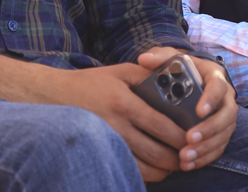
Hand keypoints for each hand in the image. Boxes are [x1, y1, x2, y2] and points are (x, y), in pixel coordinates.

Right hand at [46, 62, 187, 182]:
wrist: (54, 96)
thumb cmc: (91, 82)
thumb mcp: (120, 72)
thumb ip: (148, 75)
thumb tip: (176, 81)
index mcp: (123, 102)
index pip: (160, 125)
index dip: (180, 136)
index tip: (193, 138)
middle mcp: (115, 126)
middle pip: (155, 151)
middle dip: (177, 158)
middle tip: (189, 156)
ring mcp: (106, 143)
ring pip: (142, 168)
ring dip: (163, 170)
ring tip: (175, 165)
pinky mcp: (99, 154)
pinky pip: (127, 171)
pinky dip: (145, 175)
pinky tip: (154, 170)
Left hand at [138, 48, 237, 171]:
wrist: (187, 81)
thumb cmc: (179, 69)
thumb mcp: (170, 59)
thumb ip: (160, 57)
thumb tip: (144, 59)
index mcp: (214, 76)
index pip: (219, 86)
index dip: (211, 99)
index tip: (199, 111)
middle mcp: (224, 97)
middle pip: (227, 115)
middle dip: (210, 129)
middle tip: (189, 139)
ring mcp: (224, 116)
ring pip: (224, 135)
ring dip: (206, 148)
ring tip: (185, 157)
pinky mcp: (220, 133)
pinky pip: (218, 147)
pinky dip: (205, 157)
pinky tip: (188, 165)